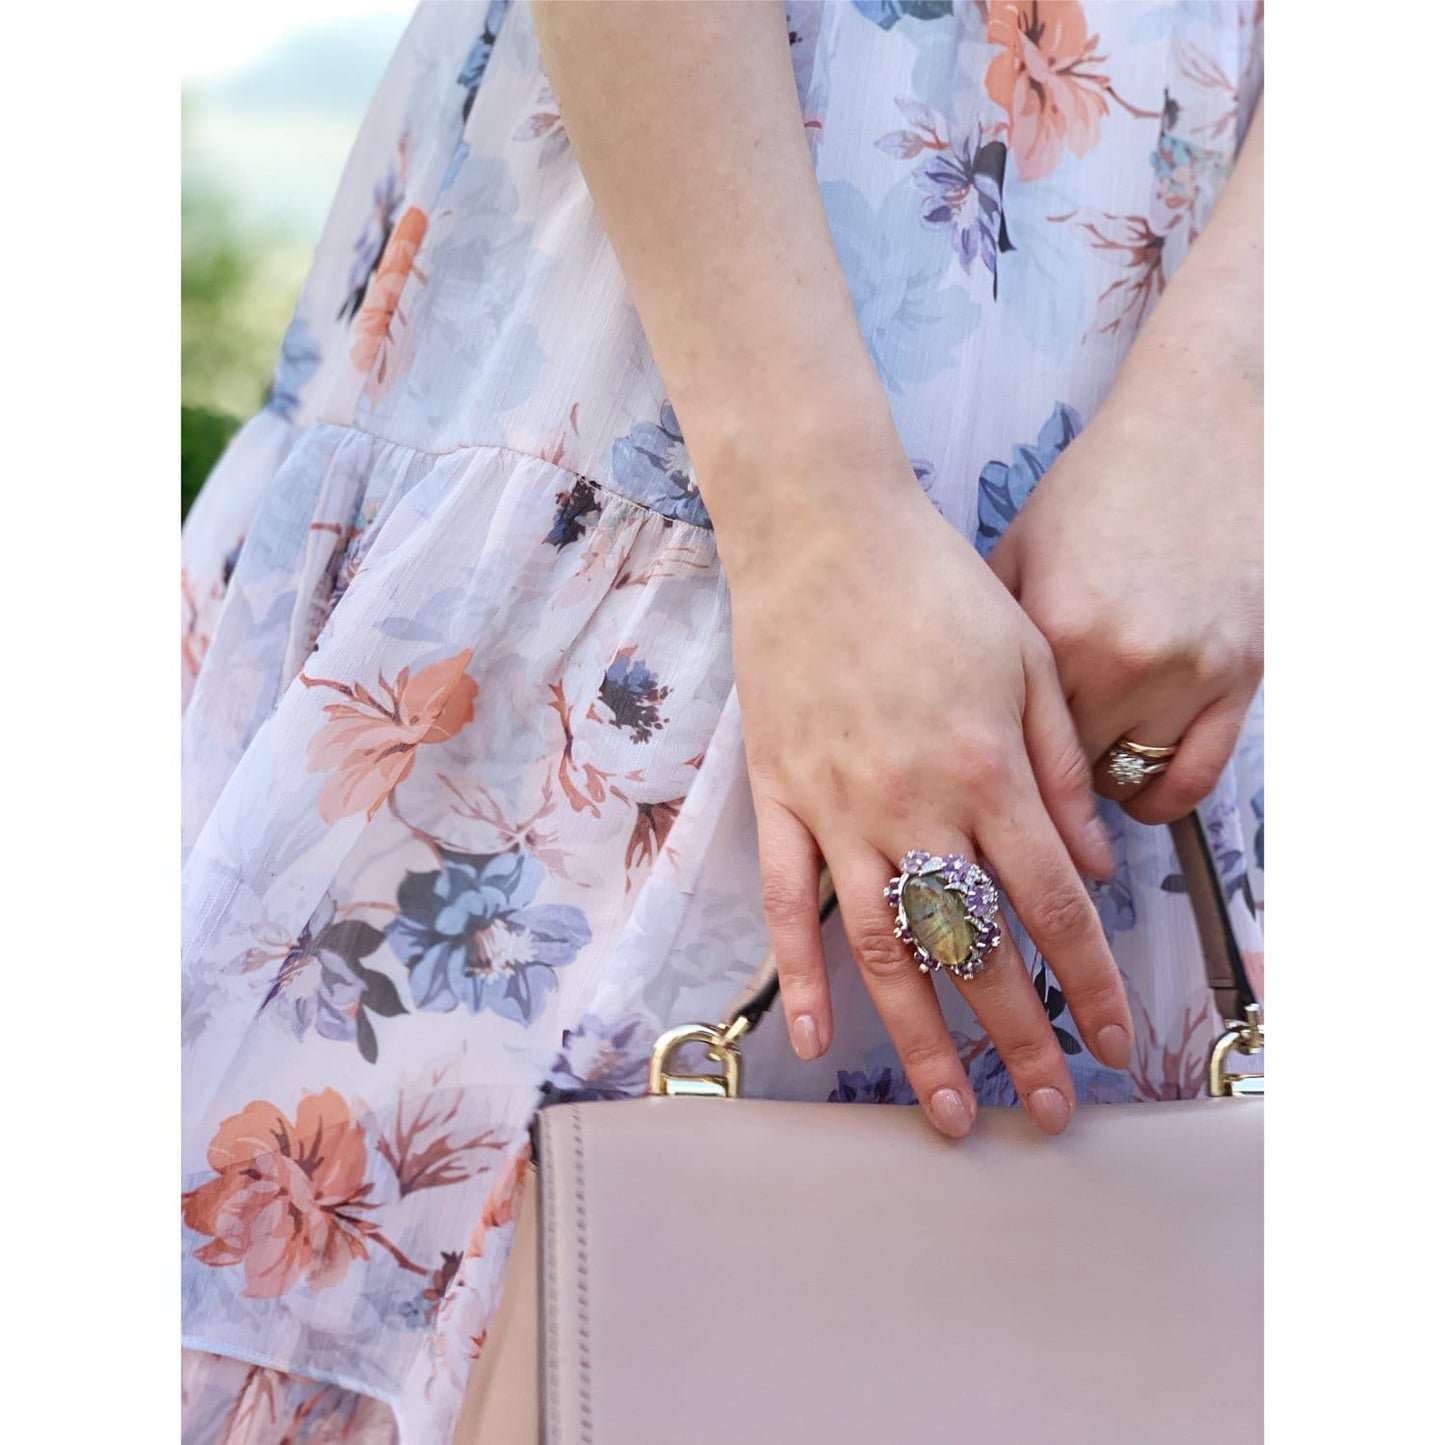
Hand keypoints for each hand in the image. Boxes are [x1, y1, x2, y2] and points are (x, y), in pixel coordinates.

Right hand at [724, 424, 1134, 1140]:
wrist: (821, 532)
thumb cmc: (931, 586)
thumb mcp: (1026, 659)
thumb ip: (1060, 769)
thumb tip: (1093, 862)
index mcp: (986, 769)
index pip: (1051, 904)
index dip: (1087, 982)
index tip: (1110, 1041)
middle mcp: (914, 804)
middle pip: (973, 947)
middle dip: (1018, 1039)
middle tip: (1045, 1111)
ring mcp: (838, 807)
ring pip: (882, 947)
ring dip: (919, 1037)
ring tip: (949, 1108)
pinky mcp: (778, 796)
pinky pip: (786, 901)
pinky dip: (798, 974)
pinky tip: (816, 1036)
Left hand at [987, 387, 1261, 824]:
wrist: (1200, 431)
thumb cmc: (1097, 489)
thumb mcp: (1018, 550)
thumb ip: (986, 635)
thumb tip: (951, 712)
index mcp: (1053, 631)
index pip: (1009, 745)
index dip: (990, 767)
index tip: (977, 779)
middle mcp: (1120, 661)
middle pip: (1064, 774)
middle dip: (1038, 781)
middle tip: (1021, 779)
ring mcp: (1188, 673)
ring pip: (1128, 782)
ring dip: (1098, 788)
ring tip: (1077, 776)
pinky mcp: (1240, 677)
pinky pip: (1195, 777)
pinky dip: (1162, 796)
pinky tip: (1136, 790)